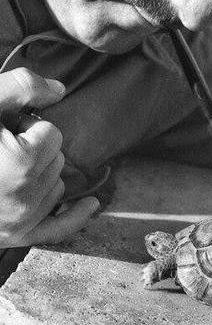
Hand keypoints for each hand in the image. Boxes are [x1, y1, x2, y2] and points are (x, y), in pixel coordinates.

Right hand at [0, 68, 98, 247]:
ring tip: (2, 168)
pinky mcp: (16, 237)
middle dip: (34, 148)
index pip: (52, 133)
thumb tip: (60, 90)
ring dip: (40, 171)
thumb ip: (22, 87)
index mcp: (20, 165)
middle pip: (56, 158)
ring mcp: (21, 222)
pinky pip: (58, 228)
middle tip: (0, 148)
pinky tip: (91, 203)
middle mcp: (26, 199)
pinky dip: (73, 216)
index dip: (28, 126)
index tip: (4, 130)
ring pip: (56, 183)